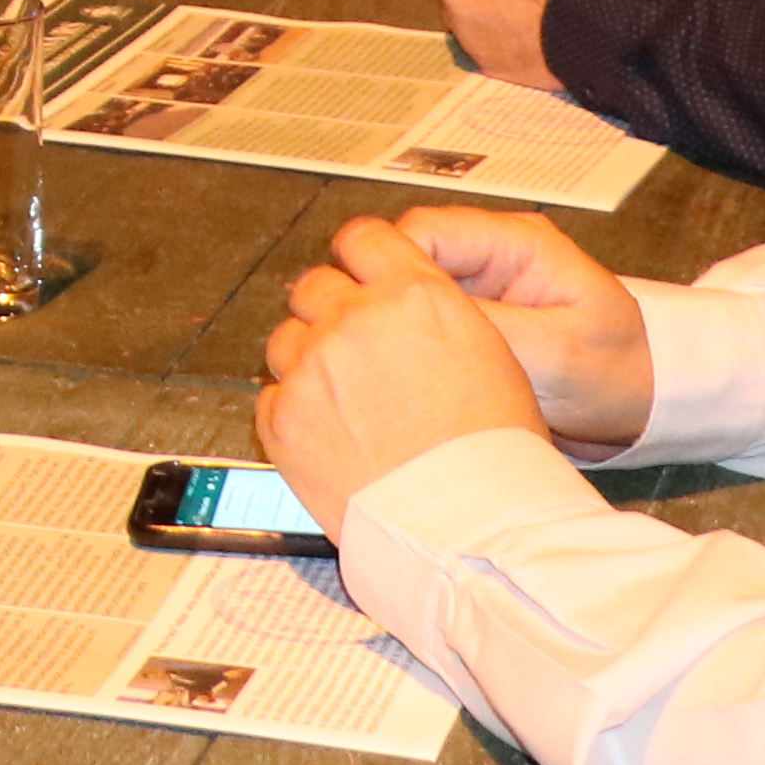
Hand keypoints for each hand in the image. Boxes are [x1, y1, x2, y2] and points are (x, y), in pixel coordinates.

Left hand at [260, 214, 577, 527]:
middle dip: (332, 311)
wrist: (466, 526)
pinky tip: (328, 434)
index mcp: (414, 295)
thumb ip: (433, 311)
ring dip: (308, 360)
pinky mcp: (282, 418)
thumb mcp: (488, 352)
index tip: (359, 273)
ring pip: (287, 338)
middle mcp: (356, 321)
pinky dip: (292, 411)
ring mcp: (312, 369)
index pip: (364, 237)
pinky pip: (272, 396)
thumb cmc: (492, 454)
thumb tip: (405, 298)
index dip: (361, 257)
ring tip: (343, 400)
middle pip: (317, 286)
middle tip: (353, 349)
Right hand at [354, 204, 654, 451]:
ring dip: (395, 328)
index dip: (390, 265)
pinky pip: (422, 327)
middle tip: (370, 346)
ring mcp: (477, 291)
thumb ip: (489, 328)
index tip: (374, 313)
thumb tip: (413, 317)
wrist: (646, 407)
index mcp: (515, 243)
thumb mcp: (557, 353)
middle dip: (384, 297)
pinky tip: (405, 380)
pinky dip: (408, 349)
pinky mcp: (470, 327)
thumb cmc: (617, 374)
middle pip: (406, 257)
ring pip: (407, 294)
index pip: (425, 229)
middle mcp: (488, 258)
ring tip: (386, 368)